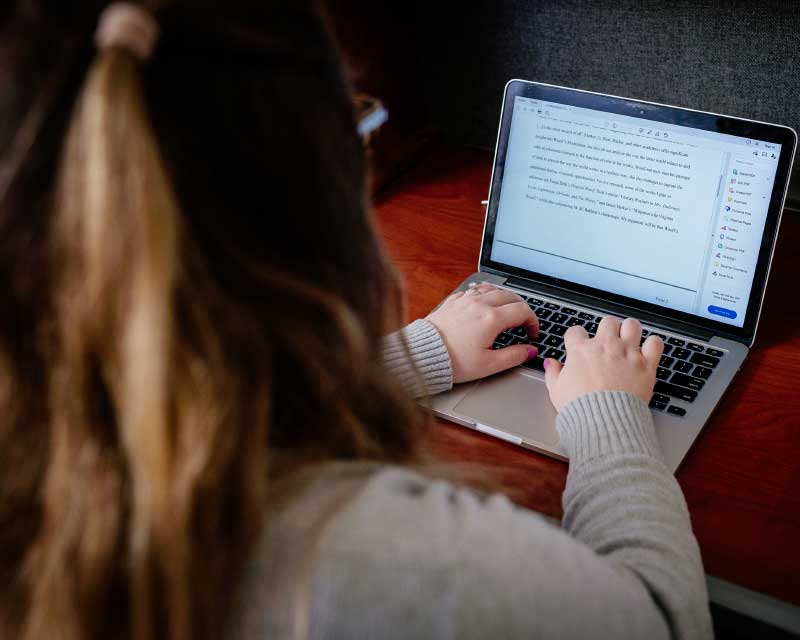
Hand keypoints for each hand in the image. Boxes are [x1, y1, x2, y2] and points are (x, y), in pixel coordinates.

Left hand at [427, 284, 539, 383]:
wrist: (423, 355)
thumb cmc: (454, 361)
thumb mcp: (489, 364)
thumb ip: (514, 356)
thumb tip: (530, 351)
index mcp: (492, 319)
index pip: (523, 311)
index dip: (533, 322)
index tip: (532, 333)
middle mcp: (479, 304)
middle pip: (510, 296)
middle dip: (521, 308)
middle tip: (523, 322)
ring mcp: (464, 300)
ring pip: (492, 288)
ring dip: (504, 297)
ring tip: (507, 310)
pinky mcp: (452, 302)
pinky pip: (473, 290)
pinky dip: (484, 294)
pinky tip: (483, 303)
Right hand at [544, 316, 663, 410]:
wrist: (604, 420)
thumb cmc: (581, 408)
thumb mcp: (556, 391)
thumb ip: (553, 373)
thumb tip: (551, 364)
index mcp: (581, 351)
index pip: (576, 331)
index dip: (576, 338)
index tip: (578, 345)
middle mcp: (606, 347)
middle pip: (607, 322)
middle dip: (606, 329)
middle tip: (607, 341)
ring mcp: (627, 353)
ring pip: (632, 325)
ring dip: (629, 331)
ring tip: (628, 340)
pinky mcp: (646, 365)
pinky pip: (655, 343)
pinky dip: (652, 344)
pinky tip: (647, 349)